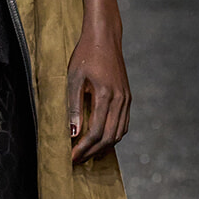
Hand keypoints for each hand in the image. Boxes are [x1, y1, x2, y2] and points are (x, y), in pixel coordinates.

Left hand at [67, 23, 130, 162]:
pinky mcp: (127, 97)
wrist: (105, 38)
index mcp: (106, 95)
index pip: (95, 132)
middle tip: (77, 161)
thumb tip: (73, 133)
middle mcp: (120, 99)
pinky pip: (123, 124)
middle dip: (92, 152)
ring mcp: (126, 99)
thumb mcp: (73, 78)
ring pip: (118, 133)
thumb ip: (73, 107)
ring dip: (103, 147)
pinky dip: (112, 136)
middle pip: (109, 137)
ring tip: (87, 154)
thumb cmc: (85, 54)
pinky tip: (100, 141)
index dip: (83, 148)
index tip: (71, 157)